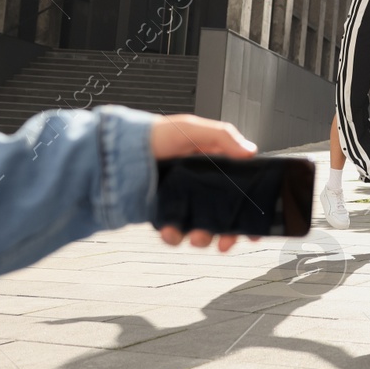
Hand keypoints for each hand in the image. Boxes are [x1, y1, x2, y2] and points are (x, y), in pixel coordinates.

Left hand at [150, 114, 257, 251]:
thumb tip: (250, 151)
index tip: (253, 227)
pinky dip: (174, 236)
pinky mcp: (165, 214)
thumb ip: (223, 136)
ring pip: (201, 229)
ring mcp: (184, 203)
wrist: (116, 150)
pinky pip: (174, 232)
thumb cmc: (154, 134)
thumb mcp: (192, 128)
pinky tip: (170, 231)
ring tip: (195, 237)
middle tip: (224, 241)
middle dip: (227, 234)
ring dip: (202, 238)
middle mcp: (202, 188)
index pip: (240, 192)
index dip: (248, 210)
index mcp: (215, 167)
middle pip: (224, 217)